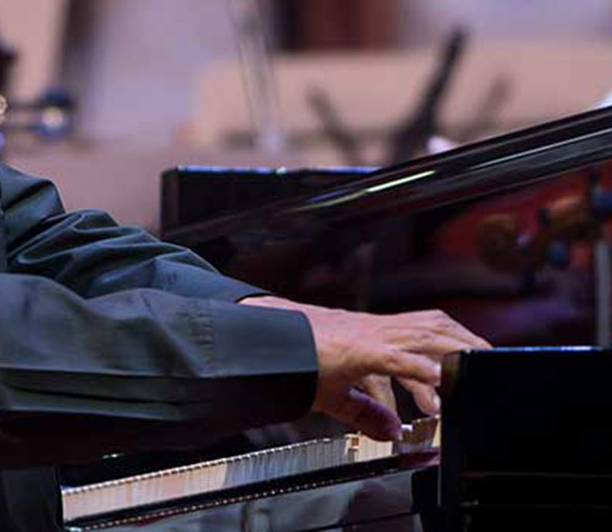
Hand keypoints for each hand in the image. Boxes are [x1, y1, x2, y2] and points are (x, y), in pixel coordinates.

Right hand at [239, 296, 489, 439]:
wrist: (269, 340)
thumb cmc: (299, 359)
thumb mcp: (337, 393)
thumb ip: (365, 411)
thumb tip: (390, 431)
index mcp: (374, 334)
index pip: (425, 327)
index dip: (455, 337)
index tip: (477, 357)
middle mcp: (377, 329)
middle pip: (435, 325)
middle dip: (467, 342)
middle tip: (489, 366)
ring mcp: (369, 335)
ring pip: (424, 334)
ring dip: (452, 352)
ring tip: (470, 374)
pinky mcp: (358, 350)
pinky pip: (396, 356)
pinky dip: (419, 368)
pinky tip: (436, 380)